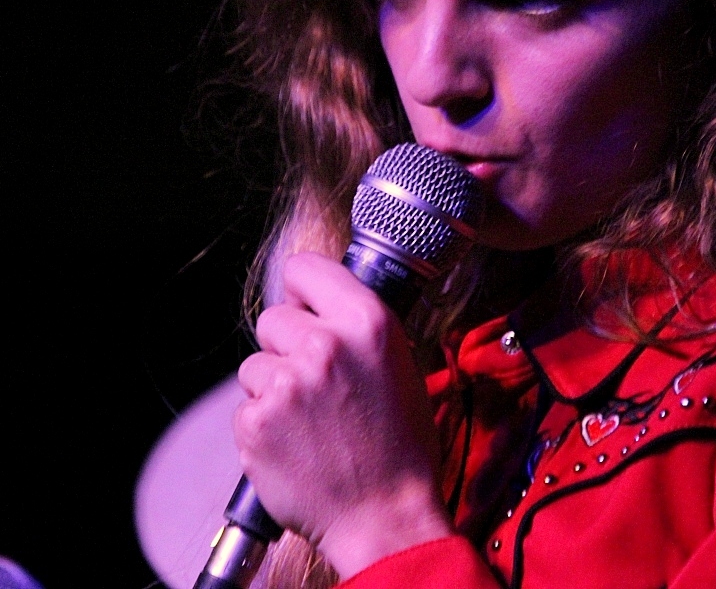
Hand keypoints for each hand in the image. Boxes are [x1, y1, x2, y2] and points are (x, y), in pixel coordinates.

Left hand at [234, 251, 452, 577]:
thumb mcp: (400, 365)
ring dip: (274, 388)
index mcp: (367, 323)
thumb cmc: (400, 446)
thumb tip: (317, 302)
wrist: (384, 516)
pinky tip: (296, 443)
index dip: (301, 290)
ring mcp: (286, 383)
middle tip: (316, 383)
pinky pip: (246, 407)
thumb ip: (357, 328)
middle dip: (286, 346)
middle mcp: (325, 345)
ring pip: (255, 364)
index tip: (305, 306)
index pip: (304, 267)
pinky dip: (264, 425)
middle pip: (272, 318)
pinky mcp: (256, 421)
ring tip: (310, 421)